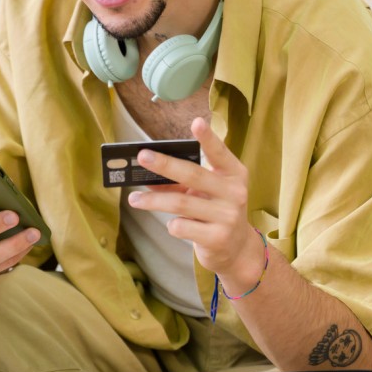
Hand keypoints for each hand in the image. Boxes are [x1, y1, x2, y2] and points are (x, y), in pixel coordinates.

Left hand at [125, 117, 264, 285]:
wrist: (237, 249)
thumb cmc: (217, 212)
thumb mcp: (206, 194)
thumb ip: (182, 183)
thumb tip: (148, 176)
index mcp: (234, 175)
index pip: (220, 153)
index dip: (209, 138)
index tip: (196, 122)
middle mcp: (234, 193)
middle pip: (194, 175)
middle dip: (165, 164)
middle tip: (142, 157)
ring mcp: (227, 216)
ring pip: (181, 203)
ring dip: (153, 201)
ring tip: (134, 199)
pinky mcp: (216, 238)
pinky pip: (182, 226)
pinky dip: (172, 224)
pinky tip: (173, 224)